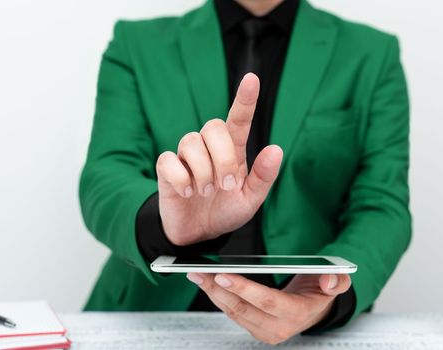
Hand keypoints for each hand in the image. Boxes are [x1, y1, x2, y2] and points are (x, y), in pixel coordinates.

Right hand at [155, 73, 282, 245]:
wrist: (198, 233)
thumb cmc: (225, 210)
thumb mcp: (250, 200)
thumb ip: (263, 177)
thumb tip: (276, 149)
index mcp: (233, 152)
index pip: (239, 120)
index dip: (245, 100)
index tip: (252, 79)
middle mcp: (209, 148)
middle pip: (212, 126)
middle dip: (222, 156)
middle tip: (226, 185)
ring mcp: (186, 157)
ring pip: (190, 142)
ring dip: (203, 172)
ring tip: (205, 192)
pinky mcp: (167, 169)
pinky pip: (169, 161)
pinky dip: (181, 179)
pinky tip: (187, 193)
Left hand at [186, 272, 350, 344]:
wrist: (315, 310)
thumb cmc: (320, 292)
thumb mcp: (335, 283)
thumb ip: (337, 281)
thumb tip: (330, 280)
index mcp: (296, 314)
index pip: (266, 301)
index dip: (243, 289)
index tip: (223, 275)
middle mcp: (278, 327)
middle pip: (242, 308)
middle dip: (218, 289)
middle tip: (200, 272)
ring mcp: (263, 331)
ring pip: (233, 312)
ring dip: (212, 293)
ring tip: (197, 274)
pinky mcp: (253, 328)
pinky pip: (232, 313)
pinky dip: (218, 297)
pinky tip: (207, 282)